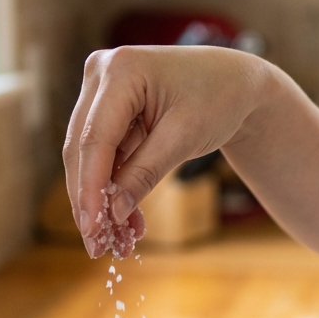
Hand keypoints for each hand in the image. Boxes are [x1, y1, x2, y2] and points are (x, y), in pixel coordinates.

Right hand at [63, 45, 267, 256]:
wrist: (236, 83)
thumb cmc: (218, 99)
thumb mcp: (185, 138)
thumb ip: (145, 173)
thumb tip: (113, 213)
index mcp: (121, 70)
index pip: (95, 139)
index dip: (90, 188)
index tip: (92, 229)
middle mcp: (101, 74)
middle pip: (82, 149)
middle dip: (89, 202)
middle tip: (96, 247)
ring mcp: (100, 92)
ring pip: (89, 158)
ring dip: (101, 202)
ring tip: (114, 244)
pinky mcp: (107, 113)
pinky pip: (104, 158)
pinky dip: (115, 191)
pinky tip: (126, 224)